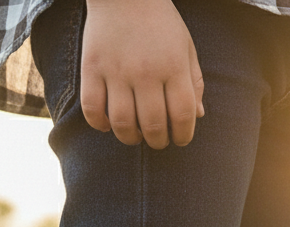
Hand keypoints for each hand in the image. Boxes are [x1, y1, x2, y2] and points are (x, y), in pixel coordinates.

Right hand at [81, 0, 204, 148]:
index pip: (183, 116)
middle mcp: (146, 70)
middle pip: (153, 125)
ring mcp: (116, 69)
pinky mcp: (91, 66)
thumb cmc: (160, 22)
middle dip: (158, 141)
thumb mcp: (186, 47)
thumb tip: (198, 116)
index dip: (183, 136)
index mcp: (174, 67)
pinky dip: (99, 124)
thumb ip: (194, 82)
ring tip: (135, 136)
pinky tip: (107, 124)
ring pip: (122, 122)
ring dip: (130, 138)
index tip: (180, 139)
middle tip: (158, 140)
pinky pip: (91, 107)